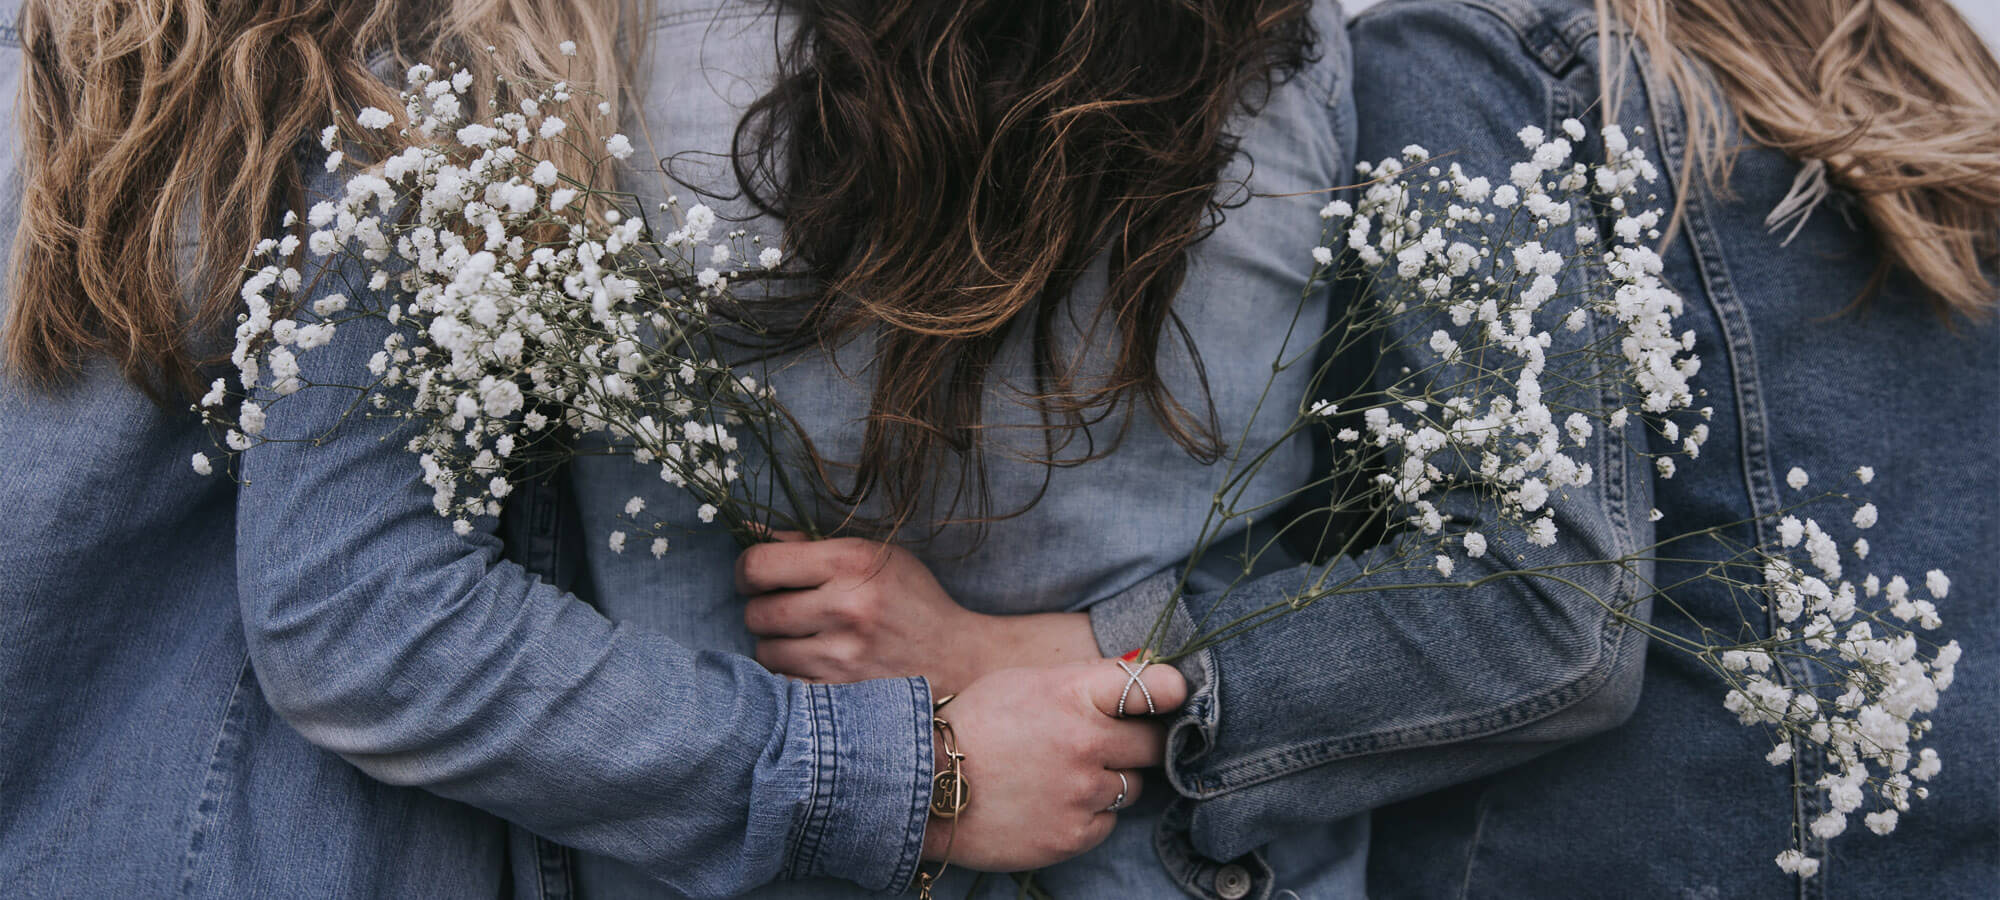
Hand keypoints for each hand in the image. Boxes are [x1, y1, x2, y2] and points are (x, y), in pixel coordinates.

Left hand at [736, 534, 1099, 694]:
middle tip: (786, 612)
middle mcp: (845, 606)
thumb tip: (749, 530)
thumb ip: (810, 544)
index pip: (758, 565)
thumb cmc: (912, 602)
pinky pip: (783, 684)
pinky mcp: (842, 695)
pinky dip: (791, 676)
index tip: (757, 579)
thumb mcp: (874, 556)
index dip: (747, 572)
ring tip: (806, 641)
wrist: (959, 660)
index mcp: (851, 562)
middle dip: (763, 611)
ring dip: (777, 646)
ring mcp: (842, 656)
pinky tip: (815, 667)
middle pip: (756, 612)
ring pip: (765, 651)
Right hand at [922, 660, 1187, 870]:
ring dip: (1110, 780)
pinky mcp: (1073, 835)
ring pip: (1132, 786)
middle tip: (1114, 743)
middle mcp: (1085, 742)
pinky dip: (1089, 815)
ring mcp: (1082, 792)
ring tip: (1067, 775)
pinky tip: (1053, 803)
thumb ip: (1082, 682)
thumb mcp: (1024, 682)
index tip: (1173, 696)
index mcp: (1073, 693)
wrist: (924, 785)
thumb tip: (1137, 674)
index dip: (1171, 691)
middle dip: (1139, 742)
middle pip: (1154, 743)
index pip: (1154, 686)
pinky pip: (1107, 822)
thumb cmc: (973, 725)